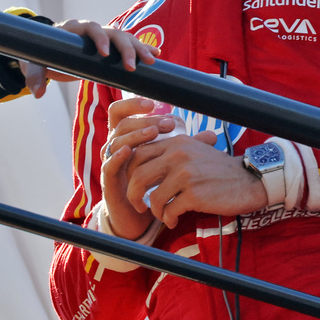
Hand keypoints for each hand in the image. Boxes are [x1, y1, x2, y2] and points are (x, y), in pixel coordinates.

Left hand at [21, 20, 158, 97]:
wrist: (47, 52)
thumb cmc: (40, 56)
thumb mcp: (34, 65)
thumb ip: (35, 77)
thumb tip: (38, 93)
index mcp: (74, 29)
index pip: (90, 28)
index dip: (99, 38)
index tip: (104, 53)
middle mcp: (91, 30)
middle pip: (113, 33)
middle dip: (125, 48)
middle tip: (133, 65)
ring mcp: (102, 37)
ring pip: (124, 37)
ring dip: (138, 47)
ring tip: (152, 60)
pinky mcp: (109, 46)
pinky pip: (128, 44)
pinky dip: (141, 48)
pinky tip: (156, 55)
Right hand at [97, 97, 177, 239]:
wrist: (140, 216)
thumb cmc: (154, 184)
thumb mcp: (172, 162)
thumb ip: (188, 148)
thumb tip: (211, 135)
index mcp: (127, 138)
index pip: (122, 112)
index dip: (133, 105)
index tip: (154, 104)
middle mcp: (115, 147)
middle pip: (121, 124)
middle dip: (143, 121)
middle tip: (165, 124)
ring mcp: (110, 163)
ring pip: (115, 141)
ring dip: (134, 135)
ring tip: (153, 133)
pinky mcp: (108, 181)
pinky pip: (108, 165)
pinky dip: (117, 157)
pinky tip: (129, 151)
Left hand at [124, 127, 267, 227]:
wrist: (248, 181)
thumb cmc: (219, 168)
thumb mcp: (194, 149)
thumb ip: (170, 152)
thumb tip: (142, 160)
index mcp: (175, 143)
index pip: (138, 154)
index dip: (130, 173)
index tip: (135, 186)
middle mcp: (177, 155)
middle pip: (138, 176)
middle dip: (133, 195)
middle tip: (139, 205)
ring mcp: (186, 175)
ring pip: (154, 197)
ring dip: (155, 211)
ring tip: (163, 216)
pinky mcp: (194, 194)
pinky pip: (170, 211)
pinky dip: (168, 219)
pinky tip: (173, 221)